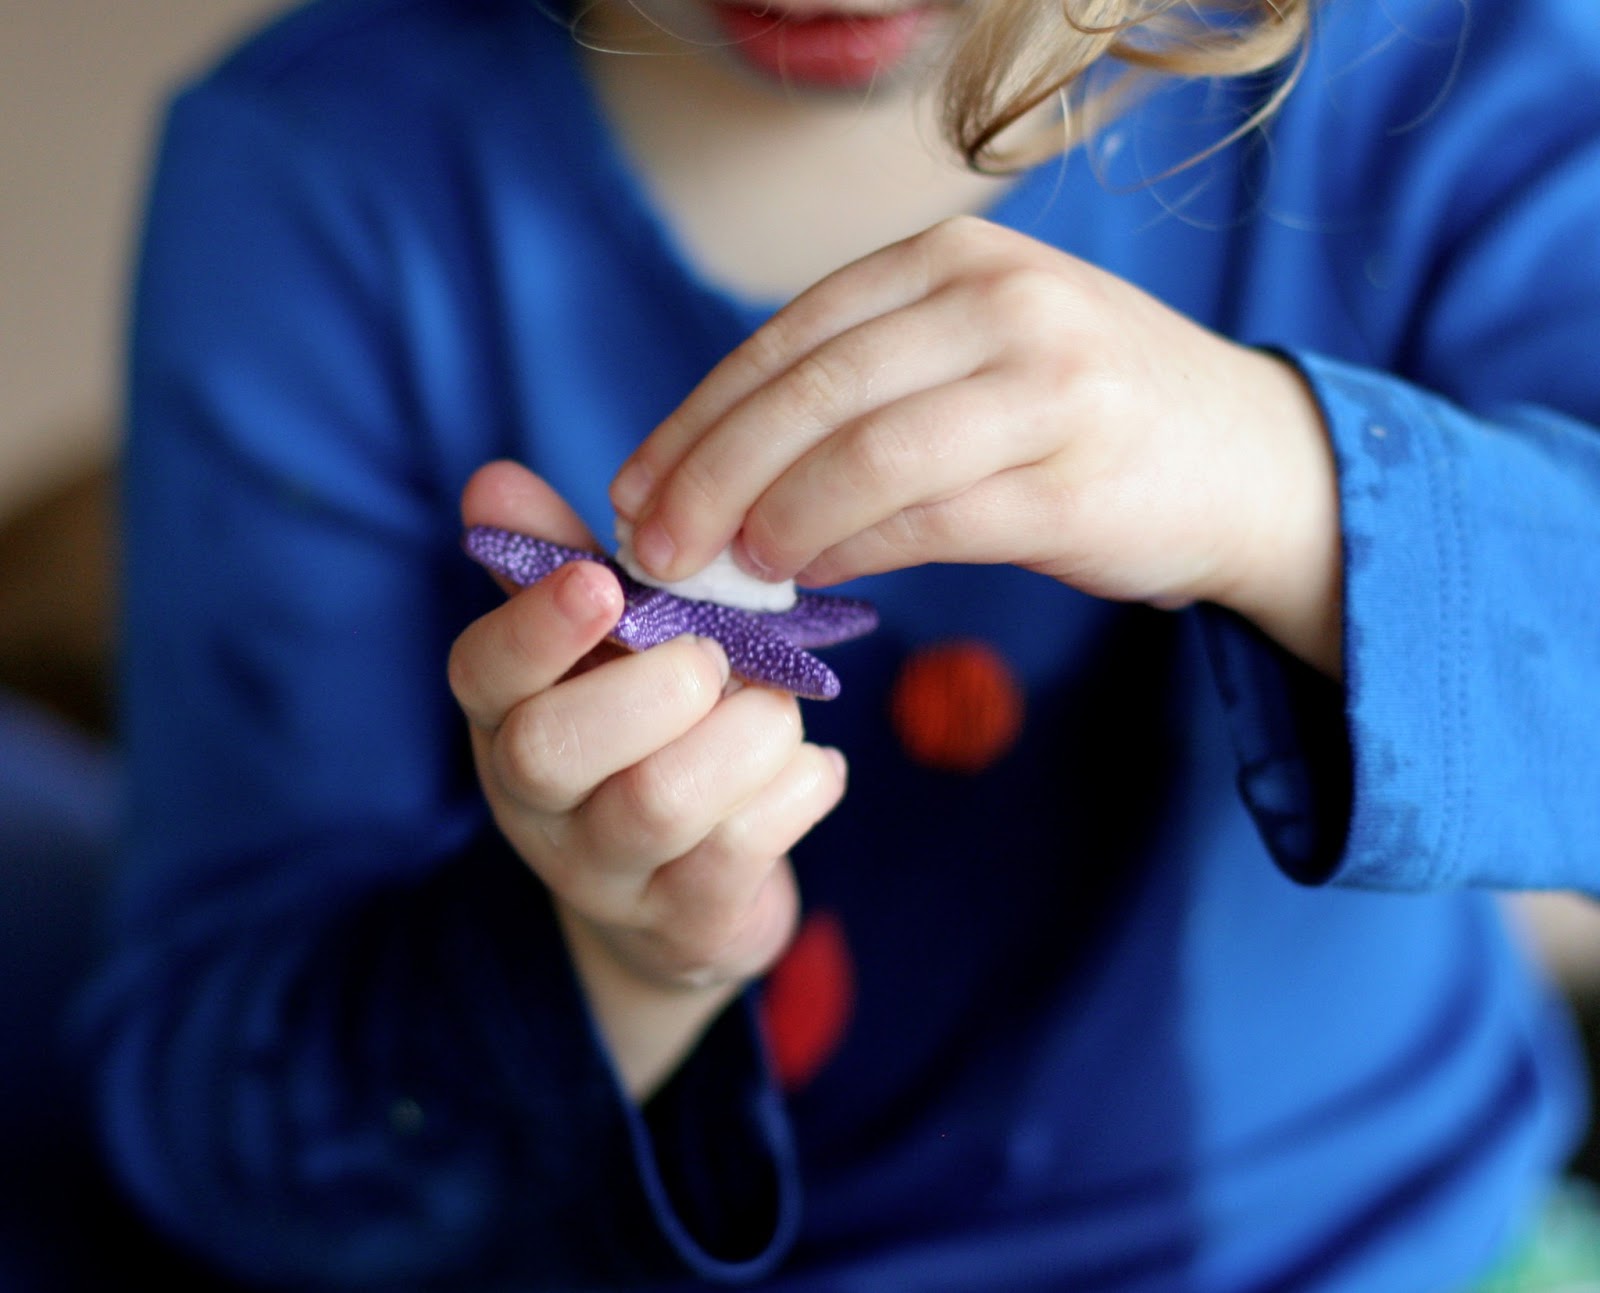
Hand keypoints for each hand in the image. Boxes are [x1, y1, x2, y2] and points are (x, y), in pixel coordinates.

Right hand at [449, 462, 847, 1095]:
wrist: (677, 899)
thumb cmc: (641, 737)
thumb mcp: (599, 651)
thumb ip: (556, 565)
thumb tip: (490, 479)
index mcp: (507, 716)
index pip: (482, 672)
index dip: (535, 626)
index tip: (602, 582)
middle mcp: (535, 803)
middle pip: (552, 749)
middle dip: (656, 685)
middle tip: (717, 658)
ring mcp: (605, 872)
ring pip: (658, 801)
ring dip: (745, 734)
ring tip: (773, 712)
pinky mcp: (684, 921)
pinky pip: (741, 851)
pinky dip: (799, 788)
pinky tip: (810, 768)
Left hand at [610, 217, 1340, 674]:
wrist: (1248, 457)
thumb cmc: (1080, 415)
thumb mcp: (971, 356)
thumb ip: (861, 392)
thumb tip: (715, 482)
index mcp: (951, 260)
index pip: (787, 340)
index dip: (697, 420)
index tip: (633, 487)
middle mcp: (998, 301)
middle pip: (811, 393)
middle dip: (710, 478)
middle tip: (654, 549)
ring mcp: (1046, 382)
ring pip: (864, 456)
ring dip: (775, 521)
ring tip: (728, 571)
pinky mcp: (1076, 475)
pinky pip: (931, 517)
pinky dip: (854, 551)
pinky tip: (811, 575)